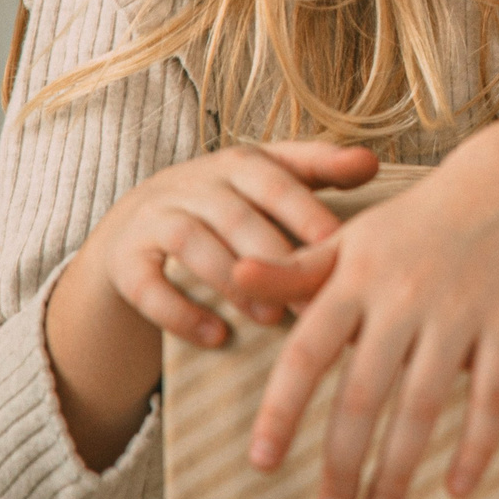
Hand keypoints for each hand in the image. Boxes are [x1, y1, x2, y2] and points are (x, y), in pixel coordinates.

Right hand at [44, 140, 377, 471]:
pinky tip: (218, 337)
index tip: (337, 240)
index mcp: (238, 162)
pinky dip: (181, 312)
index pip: (275, 175)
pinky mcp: (124, 260)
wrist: (138, 229)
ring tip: (272, 317)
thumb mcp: (270, 183)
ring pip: (192, 244)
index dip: (305, 206)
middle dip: (277, 256)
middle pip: (236, 213)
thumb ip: (319, 173)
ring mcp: (155, 218)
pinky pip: (147, 284)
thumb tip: (373, 162)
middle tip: (315, 297)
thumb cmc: (229, 207)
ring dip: (233, 282)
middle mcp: (193, 182)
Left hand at [236, 127, 498, 498]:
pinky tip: (456, 489)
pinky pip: (491, 395)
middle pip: (364, 394)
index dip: (282, 411)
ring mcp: (458, 310)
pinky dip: (475, 447)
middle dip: (343, 462)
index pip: (306, 353)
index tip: (262, 461)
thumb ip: (295, 270)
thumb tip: (234, 281)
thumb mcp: (352, 238)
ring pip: (423, 404)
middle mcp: (403, 295)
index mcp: (356, 276)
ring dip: (398, 468)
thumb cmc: (420, 219)